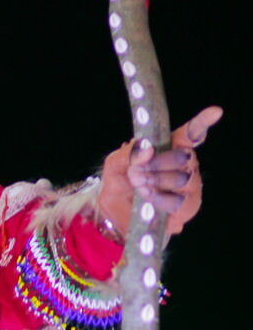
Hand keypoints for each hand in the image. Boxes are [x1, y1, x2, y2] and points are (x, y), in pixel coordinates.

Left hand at [98, 105, 221, 236]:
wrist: (116, 217)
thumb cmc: (120, 186)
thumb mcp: (114, 165)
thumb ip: (128, 153)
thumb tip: (148, 148)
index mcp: (169, 148)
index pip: (191, 133)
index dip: (202, 122)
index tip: (215, 112)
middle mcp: (184, 165)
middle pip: (185, 156)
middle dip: (157, 162)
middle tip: (135, 172)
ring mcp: (189, 187)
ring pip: (183, 178)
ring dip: (156, 180)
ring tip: (138, 184)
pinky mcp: (187, 208)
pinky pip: (180, 201)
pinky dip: (160, 198)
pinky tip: (147, 197)